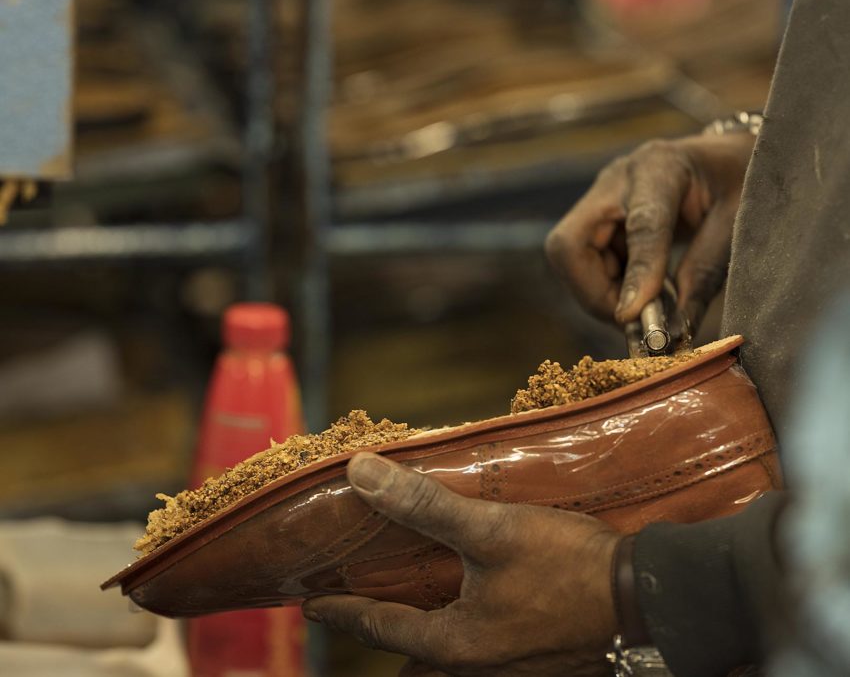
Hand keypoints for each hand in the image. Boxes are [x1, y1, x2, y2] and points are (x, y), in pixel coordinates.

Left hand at [302, 453, 619, 676]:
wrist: (648, 600)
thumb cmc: (569, 568)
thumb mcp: (490, 529)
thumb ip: (423, 503)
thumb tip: (361, 473)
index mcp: (456, 645)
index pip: (380, 627)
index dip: (341, 612)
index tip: (311, 604)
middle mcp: (477, 669)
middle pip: (411, 658)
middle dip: (381, 633)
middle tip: (357, 606)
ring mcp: (511, 671)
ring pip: (447, 662)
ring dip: (422, 638)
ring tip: (411, 608)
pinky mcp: (539, 663)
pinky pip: (481, 656)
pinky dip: (460, 635)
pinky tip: (474, 606)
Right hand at [545, 132, 754, 329]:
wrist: (724, 158)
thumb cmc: (738, 183)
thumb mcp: (736, 225)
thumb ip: (704, 273)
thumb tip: (676, 330)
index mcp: (661, 167)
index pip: (640, 225)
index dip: (634, 276)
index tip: (632, 317)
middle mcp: (617, 179)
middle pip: (571, 245)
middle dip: (594, 292)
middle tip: (632, 319)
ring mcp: (600, 198)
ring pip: (568, 259)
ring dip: (598, 293)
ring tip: (641, 307)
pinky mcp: (594, 218)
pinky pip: (580, 264)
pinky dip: (603, 287)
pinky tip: (635, 291)